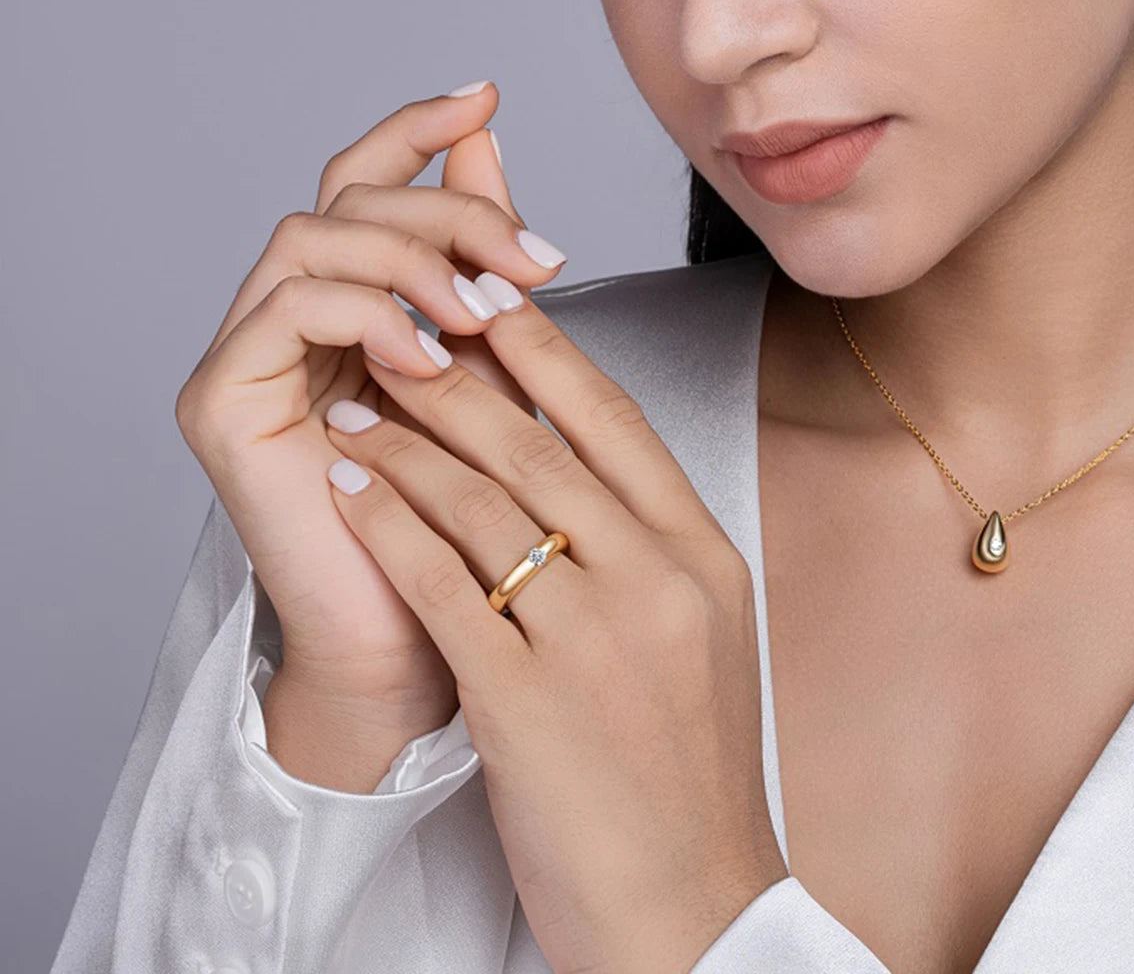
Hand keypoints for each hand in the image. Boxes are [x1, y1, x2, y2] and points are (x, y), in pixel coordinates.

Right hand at [174, 80, 566, 735]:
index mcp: (351, 305)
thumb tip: (492, 142)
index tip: (488, 97)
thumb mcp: (495, 365)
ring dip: (412, 259)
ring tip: (488, 314)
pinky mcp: (221, 403)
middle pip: (347, 200)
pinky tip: (429, 356)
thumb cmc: (470, 519)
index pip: (364, 183)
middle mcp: (289, 319)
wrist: (427, 642)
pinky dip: (366, 314)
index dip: (417, 130)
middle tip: (535, 256)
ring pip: (313, 239)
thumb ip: (480, 259)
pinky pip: (285, 310)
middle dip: (449, 211)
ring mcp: (248, 357)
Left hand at [319, 293, 788, 971]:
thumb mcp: (701, 632)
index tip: (493, 301)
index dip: (548, 351)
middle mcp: (655, 581)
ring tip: (353, 409)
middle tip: (399, 332)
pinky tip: (350, 489)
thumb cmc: (691, 771)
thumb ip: (649, 543)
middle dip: (456, 378)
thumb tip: (579, 463)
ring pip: (480, 503)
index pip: (617, 421)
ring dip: (405, 445)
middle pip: (537, 446)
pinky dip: (387, 525)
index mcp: (704, 555)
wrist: (696, 910)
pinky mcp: (526, 704)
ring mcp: (593, 640)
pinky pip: (440, 584)